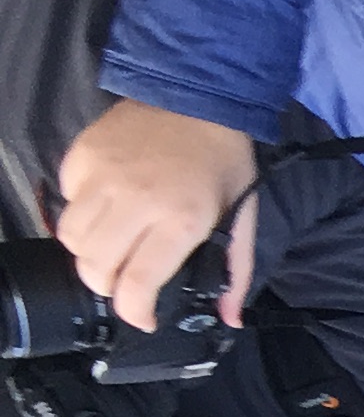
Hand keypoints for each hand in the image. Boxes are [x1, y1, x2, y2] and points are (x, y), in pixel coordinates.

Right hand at [56, 102, 257, 333]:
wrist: (197, 99)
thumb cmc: (223, 163)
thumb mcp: (244, 219)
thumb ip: (235, 272)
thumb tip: (230, 317)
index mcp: (179, 221)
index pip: (136, 282)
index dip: (134, 311)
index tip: (144, 318)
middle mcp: (134, 201)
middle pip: (94, 266)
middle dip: (107, 286)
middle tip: (126, 282)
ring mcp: (102, 176)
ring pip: (71, 238)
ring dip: (89, 253)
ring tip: (113, 248)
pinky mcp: (82, 155)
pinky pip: (67, 201)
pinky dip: (82, 215)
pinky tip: (107, 209)